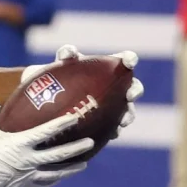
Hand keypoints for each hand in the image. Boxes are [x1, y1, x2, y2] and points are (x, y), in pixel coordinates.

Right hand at [0, 102, 92, 186]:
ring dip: (71, 168)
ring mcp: (27, 174)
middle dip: (77, 148)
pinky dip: (53, 179)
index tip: (76, 117)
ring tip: (84, 164)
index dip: (62, 123)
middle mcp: (28, 159)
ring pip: (56, 172)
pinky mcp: (23, 185)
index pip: (47, 131)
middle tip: (91, 142)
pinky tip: (60, 178)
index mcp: (20, 143)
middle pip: (59, 154)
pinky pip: (42, 182)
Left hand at [21, 45, 143, 127]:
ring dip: (129, 114)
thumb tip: (68, 52)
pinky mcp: (108, 122)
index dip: (130, 59)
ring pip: (129, 110)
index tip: (129, 62)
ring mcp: (115, 105)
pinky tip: (111, 134)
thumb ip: (66, 54)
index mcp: (110, 67)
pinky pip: (115, 127)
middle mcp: (117, 86)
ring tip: (123, 121)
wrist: (51, 96)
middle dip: (135, 90)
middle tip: (129, 95)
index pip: (126, 60)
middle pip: (134, 87)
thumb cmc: (60, 73)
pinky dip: (115, 130)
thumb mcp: (61, 62)